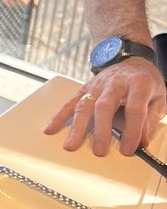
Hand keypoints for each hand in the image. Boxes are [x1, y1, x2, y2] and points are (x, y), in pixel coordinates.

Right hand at [44, 60, 165, 155]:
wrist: (130, 58)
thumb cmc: (145, 80)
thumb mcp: (159, 97)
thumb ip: (151, 119)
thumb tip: (142, 141)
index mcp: (139, 83)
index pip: (135, 110)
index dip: (132, 131)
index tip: (129, 149)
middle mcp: (115, 83)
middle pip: (105, 107)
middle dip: (101, 130)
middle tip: (99, 150)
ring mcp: (97, 85)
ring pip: (85, 105)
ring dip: (77, 127)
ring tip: (71, 145)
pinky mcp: (85, 88)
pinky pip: (71, 102)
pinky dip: (60, 116)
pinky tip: (51, 128)